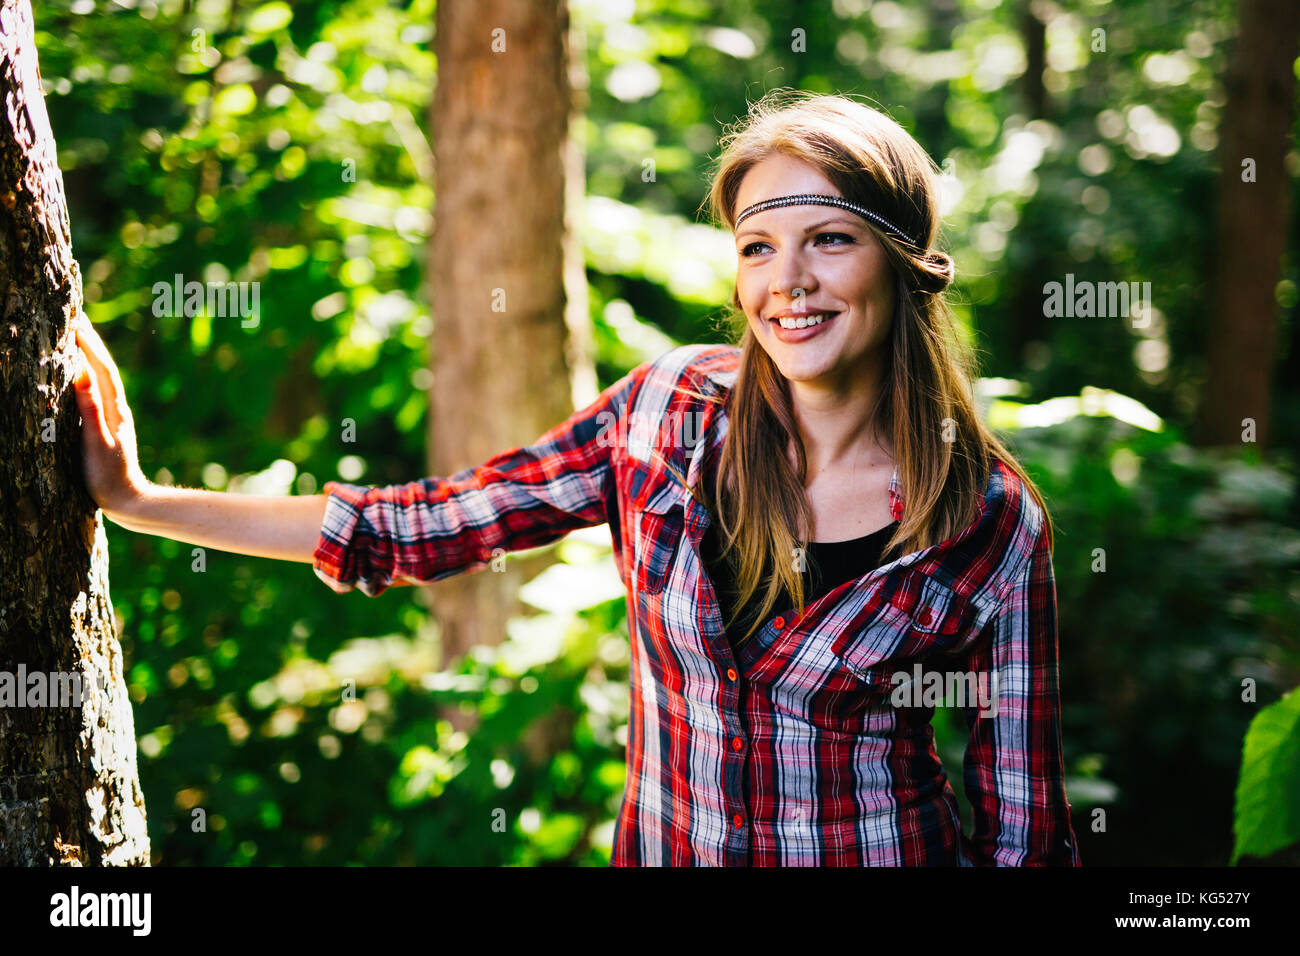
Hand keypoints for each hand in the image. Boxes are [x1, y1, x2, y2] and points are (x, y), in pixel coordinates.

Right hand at [72, 313, 149, 514]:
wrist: (127, 501)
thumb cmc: (109, 477)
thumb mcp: (97, 443)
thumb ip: (90, 411)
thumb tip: (82, 376)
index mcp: (114, 410)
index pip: (102, 370)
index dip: (90, 346)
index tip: (75, 322)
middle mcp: (116, 409)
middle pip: (102, 368)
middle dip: (89, 342)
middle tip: (75, 316)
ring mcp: (111, 417)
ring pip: (99, 378)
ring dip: (88, 355)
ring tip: (75, 333)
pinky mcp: (105, 426)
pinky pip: (95, 391)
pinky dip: (86, 375)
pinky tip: (78, 371)